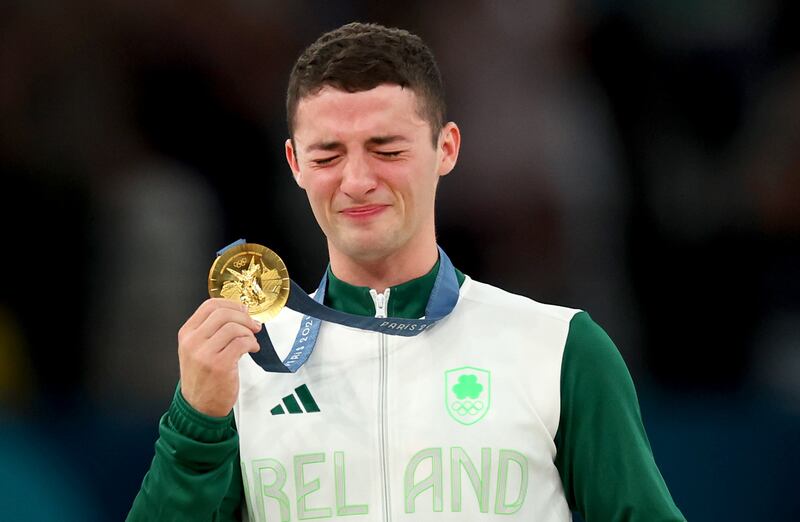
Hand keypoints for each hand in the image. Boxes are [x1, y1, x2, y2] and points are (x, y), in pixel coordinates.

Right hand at [177, 298, 261, 416]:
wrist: (198, 407)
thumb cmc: (202, 377)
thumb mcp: (196, 349)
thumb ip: (211, 330)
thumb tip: (238, 312)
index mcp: (187, 334)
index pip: (209, 305)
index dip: (231, 304)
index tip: (243, 310)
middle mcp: (193, 342)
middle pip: (223, 313)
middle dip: (244, 316)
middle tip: (253, 325)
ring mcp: (205, 354)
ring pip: (233, 328)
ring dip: (248, 332)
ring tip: (251, 341)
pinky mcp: (220, 365)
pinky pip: (241, 343)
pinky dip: (251, 343)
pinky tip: (252, 349)